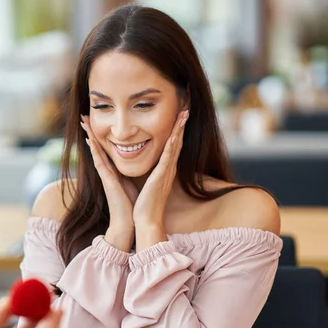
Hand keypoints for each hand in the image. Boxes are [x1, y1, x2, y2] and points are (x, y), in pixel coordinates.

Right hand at [82, 115, 137, 251]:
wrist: (130, 223)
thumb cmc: (133, 206)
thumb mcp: (132, 185)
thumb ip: (129, 175)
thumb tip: (135, 166)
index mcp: (114, 172)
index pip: (105, 150)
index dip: (100, 137)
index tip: (95, 124)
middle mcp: (107, 172)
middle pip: (97, 148)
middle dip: (91, 132)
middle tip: (84, 117)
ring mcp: (106, 176)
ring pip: (96, 152)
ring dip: (90, 136)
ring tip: (83, 123)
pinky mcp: (107, 181)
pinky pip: (100, 162)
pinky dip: (95, 151)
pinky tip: (90, 141)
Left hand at [133, 110, 188, 250]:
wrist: (144, 220)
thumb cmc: (143, 203)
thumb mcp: (144, 181)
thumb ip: (145, 170)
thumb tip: (140, 160)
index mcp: (163, 168)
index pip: (171, 144)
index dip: (175, 128)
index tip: (179, 114)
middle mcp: (168, 168)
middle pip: (177, 141)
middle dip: (181, 123)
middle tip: (187, 106)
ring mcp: (167, 172)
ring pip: (175, 145)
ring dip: (180, 129)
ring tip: (185, 113)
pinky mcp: (162, 177)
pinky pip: (168, 157)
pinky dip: (172, 144)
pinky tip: (175, 133)